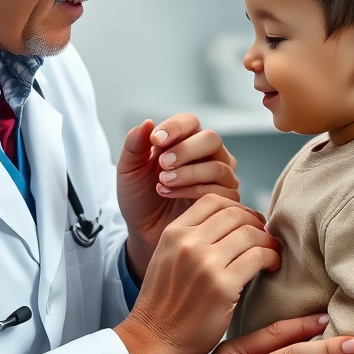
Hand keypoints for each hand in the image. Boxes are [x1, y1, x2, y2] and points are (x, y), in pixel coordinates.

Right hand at [113, 195, 278, 353]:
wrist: (154, 340)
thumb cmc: (166, 305)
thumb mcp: (168, 259)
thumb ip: (192, 238)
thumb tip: (232, 224)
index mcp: (173, 232)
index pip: (214, 201)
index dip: (238, 208)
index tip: (248, 223)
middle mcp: (188, 243)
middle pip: (235, 213)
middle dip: (256, 222)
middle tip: (265, 237)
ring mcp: (205, 263)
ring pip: (250, 233)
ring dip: (268, 240)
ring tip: (272, 252)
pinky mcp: (223, 286)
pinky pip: (258, 257)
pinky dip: (272, 257)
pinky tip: (271, 266)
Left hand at [117, 115, 238, 278]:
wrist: (142, 231)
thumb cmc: (139, 197)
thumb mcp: (128, 169)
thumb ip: (135, 144)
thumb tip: (147, 122)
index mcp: (186, 140)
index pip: (190, 122)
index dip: (175, 127)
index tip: (156, 140)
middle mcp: (207, 156)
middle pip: (211, 139)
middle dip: (186, 150)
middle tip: (163, 163)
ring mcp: (219, 178)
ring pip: (218, 166)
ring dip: (188, 173)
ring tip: (163, 182)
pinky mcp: (225, 202)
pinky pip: (220, 191)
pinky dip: (193, 191)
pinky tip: (169, 193)